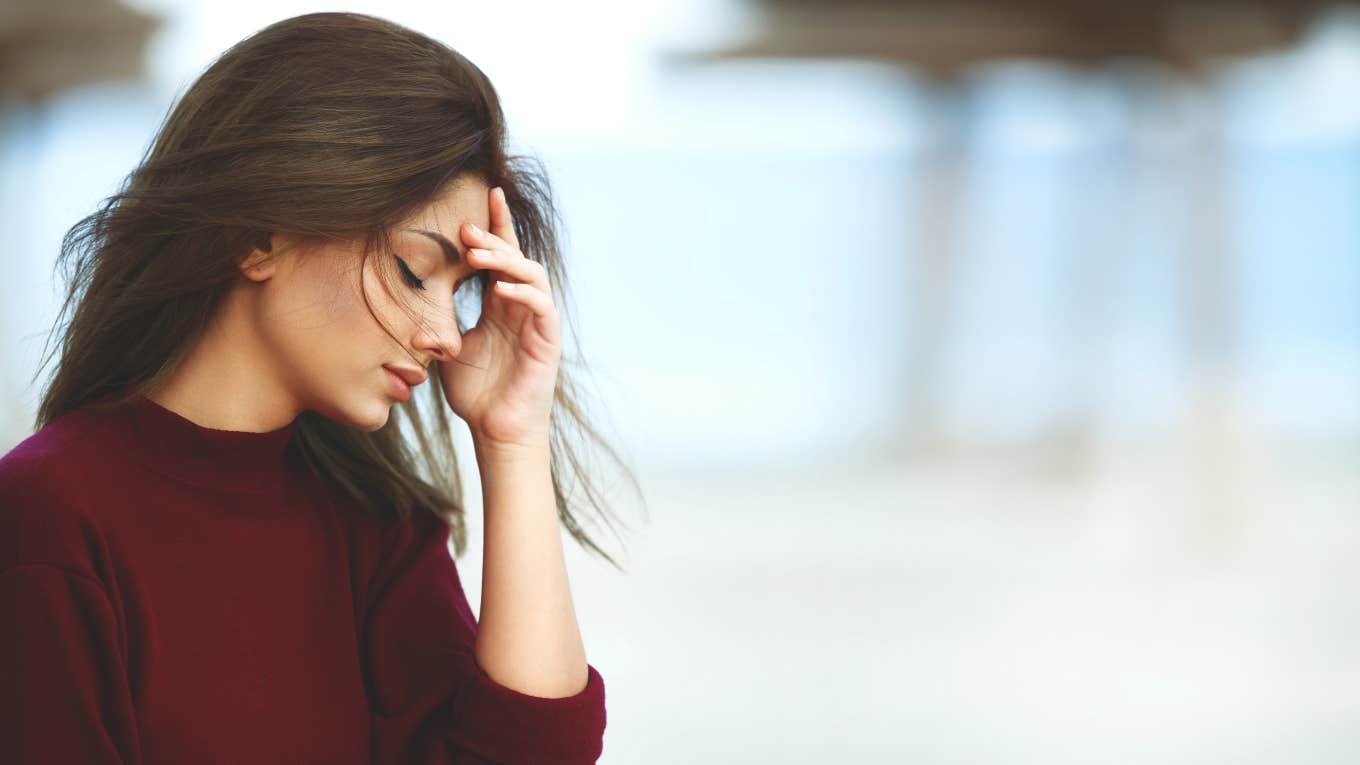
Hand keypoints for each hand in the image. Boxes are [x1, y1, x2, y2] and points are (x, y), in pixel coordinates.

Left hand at [436, 187, 560, 448]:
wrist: (496, 431)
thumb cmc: (476, 394)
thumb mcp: (449, 350)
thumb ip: (439, 324)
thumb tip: (412, 308)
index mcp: (500, 305)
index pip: (500, 257)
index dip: (495, 227)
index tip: (483, 196)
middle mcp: (521, 307)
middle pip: (516, 258)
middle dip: (494, 237)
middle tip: (467, 228)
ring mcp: (537, 322)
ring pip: (531, 274)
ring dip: (506, 260)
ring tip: (478, 254)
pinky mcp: (547, 340)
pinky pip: (541, 306)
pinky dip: (523, 293)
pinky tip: (500, 289)